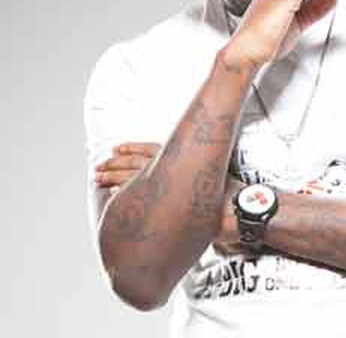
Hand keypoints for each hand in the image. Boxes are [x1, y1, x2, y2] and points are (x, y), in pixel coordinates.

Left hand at [95, 142, 244, 252]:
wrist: (236, 209)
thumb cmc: (227, 195)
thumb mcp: (211, 176)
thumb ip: (194, 173)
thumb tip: (185, 175)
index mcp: (182, 158)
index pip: (152, 148)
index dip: (133, 147)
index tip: (117, 147)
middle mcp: (173, 168)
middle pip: (137, 161)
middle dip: (116, 163)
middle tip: (100, 165)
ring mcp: (168, 184)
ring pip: (132, 176)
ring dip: (113, 175)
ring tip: (98, 177)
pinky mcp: (165, 201)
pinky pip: (137, 194)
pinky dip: (121, 192)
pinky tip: (109, 194)